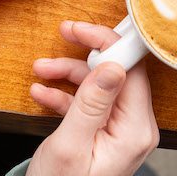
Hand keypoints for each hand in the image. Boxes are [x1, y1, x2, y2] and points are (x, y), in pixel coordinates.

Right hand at [23, 21, 159, 175]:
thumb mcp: (69, 145)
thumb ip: (91, 103)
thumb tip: (112, 65)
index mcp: (134, 131)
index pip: (131, 70)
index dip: (109, 44)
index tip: (82, 30)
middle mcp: (135, 129)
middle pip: (117, 73)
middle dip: (86, 55)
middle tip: (63, 35)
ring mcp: (121, 131)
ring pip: (100, 85)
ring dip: (70, 73)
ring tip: (41, 70)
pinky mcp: (107, 133)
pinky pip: (91, 103)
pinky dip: (67, 94)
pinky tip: (43, 92)